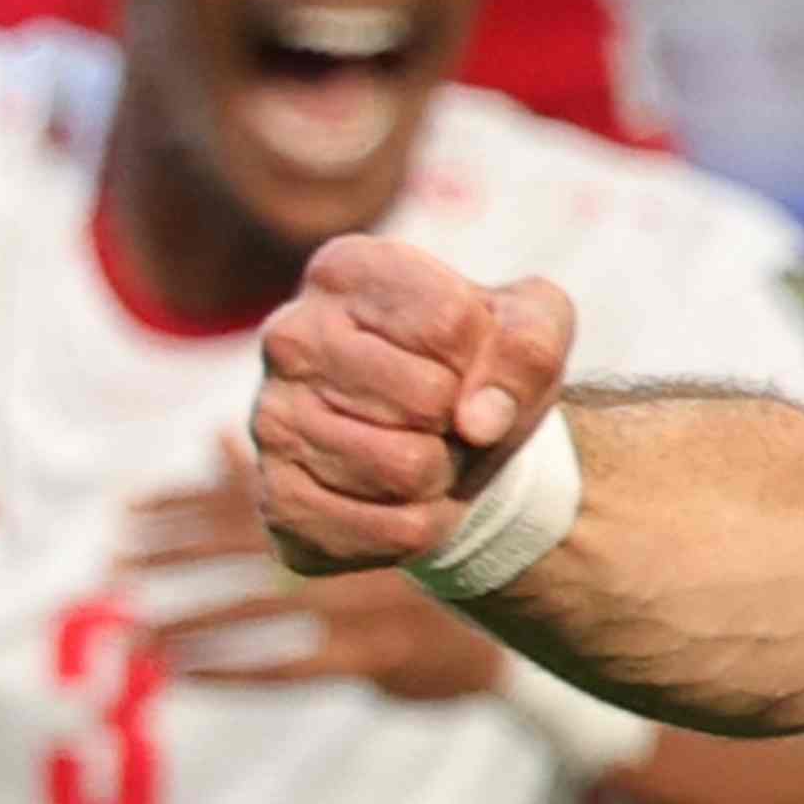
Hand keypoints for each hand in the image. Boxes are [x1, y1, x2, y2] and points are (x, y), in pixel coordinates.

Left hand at [120, 467, 500, 703]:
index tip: (123, 514)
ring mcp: (360, 603)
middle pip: (233, 549)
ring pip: (250, 613)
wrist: (539, 571)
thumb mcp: (389, 464)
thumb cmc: (455, 512)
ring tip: (129, 638)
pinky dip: (230, 672)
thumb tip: (212, 438)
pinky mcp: (378, 657)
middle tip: (112, 566)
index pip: (239, 496)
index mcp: (341, 492)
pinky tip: (183, 676)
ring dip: (183, 622)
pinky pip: (289, 667)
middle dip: (166, 555)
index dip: (176, 504)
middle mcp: (345, 543)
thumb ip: (296, 460)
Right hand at [253, 238, 576, 579]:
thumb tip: (478, 423)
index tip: (470, 358)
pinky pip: (387, 532)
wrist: (446, 442)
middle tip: (445, 417)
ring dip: (444, 476)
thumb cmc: (482, 365)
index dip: (487, 357)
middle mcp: (290, 337)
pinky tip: (400, 499)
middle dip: (461, 421)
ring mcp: (271, 420)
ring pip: (406, 469)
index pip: (452, 323)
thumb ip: (529, 346)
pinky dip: (421, 526)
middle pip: (427, 398)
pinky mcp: (279, 502)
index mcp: (345, 271)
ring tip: (424, 453)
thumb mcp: (532, 328)